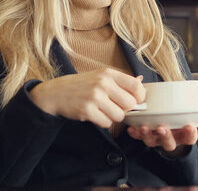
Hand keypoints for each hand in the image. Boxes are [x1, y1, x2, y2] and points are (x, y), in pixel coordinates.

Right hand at [29, 68, 144, 127]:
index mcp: (108, 73)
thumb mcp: (100, 76)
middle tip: (116, 108)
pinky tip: (95, 115)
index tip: (135, 101)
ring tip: (103, 111)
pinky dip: (103, 122)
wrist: (56, 93)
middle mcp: (103, 83)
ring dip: (113, 117)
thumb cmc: (82, 85)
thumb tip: (141, 82)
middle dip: (126, 110)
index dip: (139, 97)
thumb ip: (120, 81)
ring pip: (119, 116)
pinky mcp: (86, 110)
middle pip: (130, 104)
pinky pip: (106, 123)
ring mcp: (94, 97)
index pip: (136, 86)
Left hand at [127, 116, 197, 151]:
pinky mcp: (146, 137)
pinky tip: (131, 128)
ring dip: (148, 135)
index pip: (190, 137)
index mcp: (184, 136)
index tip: (189, 125)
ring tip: (145, 127)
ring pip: (152, 141)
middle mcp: (171, 140)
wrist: (171, 134)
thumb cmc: (183, 127)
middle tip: (163, 128)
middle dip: (166, 136)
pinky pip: (139, 137)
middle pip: (169, 142)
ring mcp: (157, 140)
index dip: (190, 133)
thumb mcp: (197, 125)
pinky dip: (135, 133)